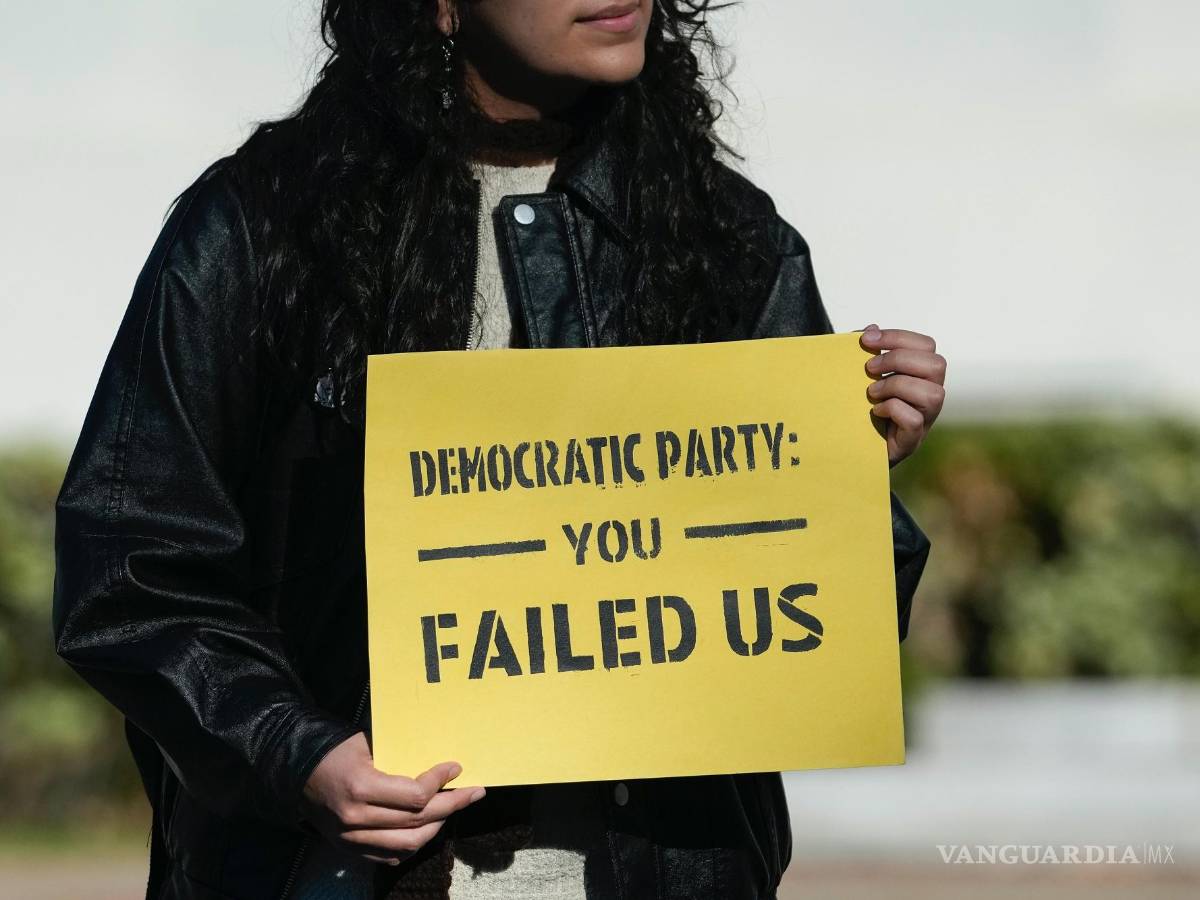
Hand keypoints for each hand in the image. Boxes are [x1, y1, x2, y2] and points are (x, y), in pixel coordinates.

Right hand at [300, 731, 484, 865]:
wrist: (296, 774)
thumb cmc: (335, 751)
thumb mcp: (366, 743)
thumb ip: (399, 755)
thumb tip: (439, 758)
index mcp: (361, 787)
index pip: (415, 795)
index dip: (440, 782)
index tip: (456, 768)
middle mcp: (356, 817)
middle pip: (417, 821)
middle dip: (452, 805)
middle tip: (475, 792)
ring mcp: (352, 839)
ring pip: (408, 844)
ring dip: (436, 827)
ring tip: (452, 809)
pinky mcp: (349, 850)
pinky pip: (390, 856)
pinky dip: (413, 845)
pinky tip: (427, 828)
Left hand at [859, 325, 945, 466]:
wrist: (853, 448)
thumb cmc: (861, 406)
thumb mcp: (861, 375)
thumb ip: (867, 352)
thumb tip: (870, 329)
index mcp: (922, 374)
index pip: (926, 345)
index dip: (897, 337)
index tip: (866, 339)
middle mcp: (931, 394)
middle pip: (936, 365)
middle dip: (898, 360)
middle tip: (869, 368)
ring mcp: (926, 418)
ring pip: (932, 394)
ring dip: (896, 386)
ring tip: (872, 392)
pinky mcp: (913, 440)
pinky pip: (914, 420)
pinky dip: (893, 410)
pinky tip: (875, 411)